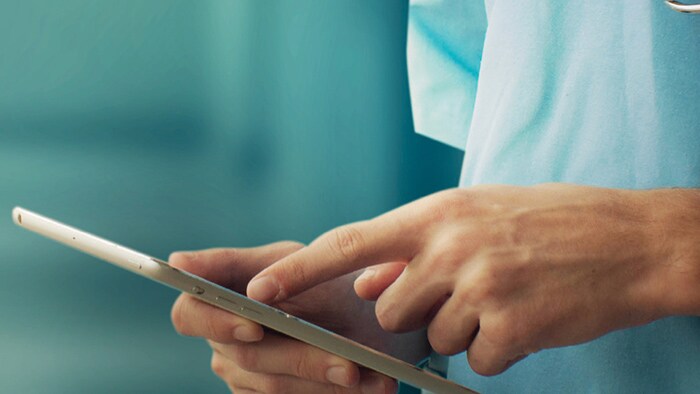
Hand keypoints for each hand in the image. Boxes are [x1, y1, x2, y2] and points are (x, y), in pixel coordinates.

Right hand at [170, 242, 426, 392]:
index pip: (189, 314)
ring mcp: (244, 376)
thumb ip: (242, 263)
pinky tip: (373, 388)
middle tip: (347, 364)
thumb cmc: (325, 278)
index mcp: (219, 300)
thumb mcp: (295, 259)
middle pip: (247, 357)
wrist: (365, 315)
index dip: (216, 322)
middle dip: (301, 358)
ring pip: (275, 387)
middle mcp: (225, 342)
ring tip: (369, 377)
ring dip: (325, 382)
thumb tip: (179, 259)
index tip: (255, 324)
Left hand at [247, 184, 699, 374]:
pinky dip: (496, 351)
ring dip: (462, 330)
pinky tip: (526, 320)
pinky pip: (476, 361)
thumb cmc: (549, 222)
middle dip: (414, 312)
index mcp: (437, 213)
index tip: (258, 292)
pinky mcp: (511, 330)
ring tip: (505, 297)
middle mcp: (451, 248)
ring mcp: (481, 289)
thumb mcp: (476, 214)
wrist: (630, 240)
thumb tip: (364, 278)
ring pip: (433, 339)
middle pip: (389, 309)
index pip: (348, 243)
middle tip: (462, 292)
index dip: (299, 271)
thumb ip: (415, 246)